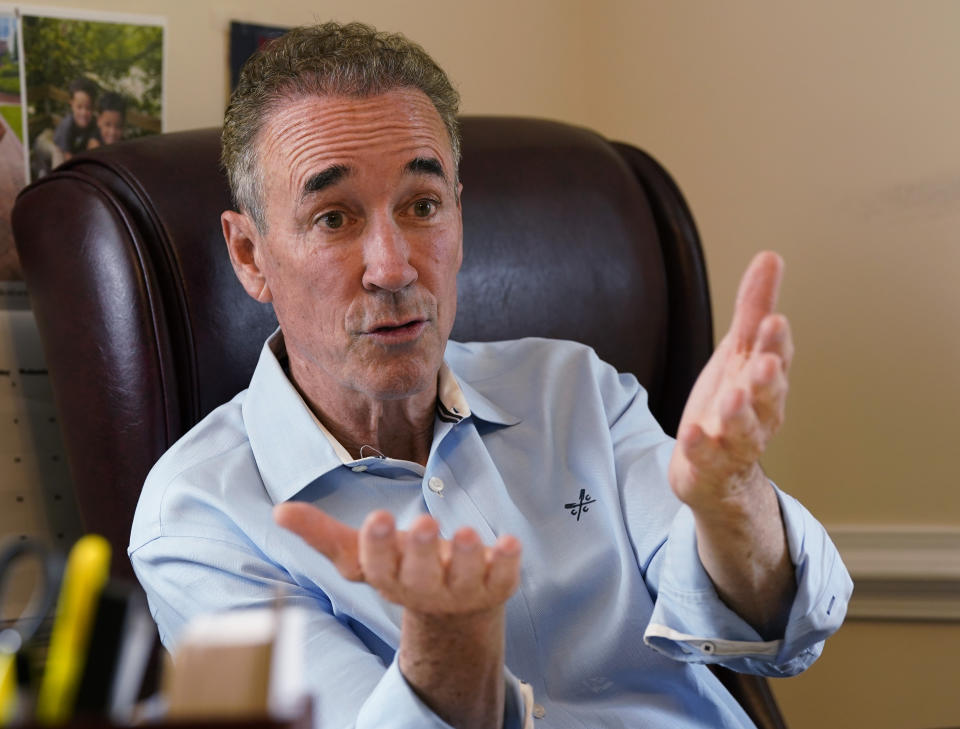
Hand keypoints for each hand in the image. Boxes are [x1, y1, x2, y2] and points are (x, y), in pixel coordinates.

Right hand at [275, 504, 519, 727]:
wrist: (452, 611)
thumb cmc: (401, 568)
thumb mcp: (362, 554)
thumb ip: (324, 534)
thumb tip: (279, 511)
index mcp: (389, 576)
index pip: (379, 564)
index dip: (379, 544)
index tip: (379, 518)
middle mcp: (424, 587)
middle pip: (421, 573)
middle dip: (422, 550)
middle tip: (426, 525)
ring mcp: (461, 589)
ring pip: (465, 576)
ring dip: (467, 556)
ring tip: (470, 534)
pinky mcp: (496, 585)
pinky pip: (504, 576)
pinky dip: (507, 560)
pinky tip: (509, 541)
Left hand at [668, 251, 793, 509]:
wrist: (717, 471)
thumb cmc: (733, 403)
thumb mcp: (739, 351)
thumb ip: (753, 308)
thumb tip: (770, 256)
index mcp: (765, 379)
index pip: (776, 356)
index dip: (776, 341)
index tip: (774, 321)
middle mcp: (759, 412)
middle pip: (768, 395)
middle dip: (768, 378)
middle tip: (764, 362)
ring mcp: (735, 442)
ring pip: (743, 430)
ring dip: (738, 414)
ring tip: (732, 397)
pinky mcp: (709, 465)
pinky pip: (707, 458)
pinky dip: (701, 447)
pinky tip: (692, 434)